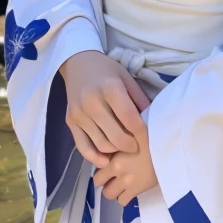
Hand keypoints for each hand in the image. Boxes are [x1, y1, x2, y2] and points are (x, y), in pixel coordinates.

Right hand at [59, 50, 149, 168]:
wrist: (77, 62)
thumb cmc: (106, 70)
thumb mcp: (126, 78)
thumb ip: (139, 99)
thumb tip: (152, 121)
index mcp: (110, 88)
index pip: (130, 118)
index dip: (142, 132)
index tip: (150, 137)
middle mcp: (92, 102)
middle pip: (116, 136)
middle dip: (131, 146)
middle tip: (139, 147)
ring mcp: (79, 114)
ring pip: (101, 145)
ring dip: (116, 152)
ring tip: (125, 149)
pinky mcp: (70, 122)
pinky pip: (83, 147)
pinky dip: (95, 157)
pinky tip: (106, 160)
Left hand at [93, 122, 157, 204]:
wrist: (171, 147)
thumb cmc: (154, 134)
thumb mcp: (135, 128)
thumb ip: (122, 132)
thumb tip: (116, 128)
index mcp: (114, 152)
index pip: (96, 163)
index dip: (100, 163)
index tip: (107, 161)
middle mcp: (117, 168)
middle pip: (99, 181)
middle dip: (104, 178)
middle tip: (112, 174)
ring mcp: (126, 181)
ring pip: (109, 194)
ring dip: (113, 189)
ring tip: (121, 183)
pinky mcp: (137, 190)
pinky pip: (122, 201)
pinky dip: (124, 197)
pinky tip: (130, 189)